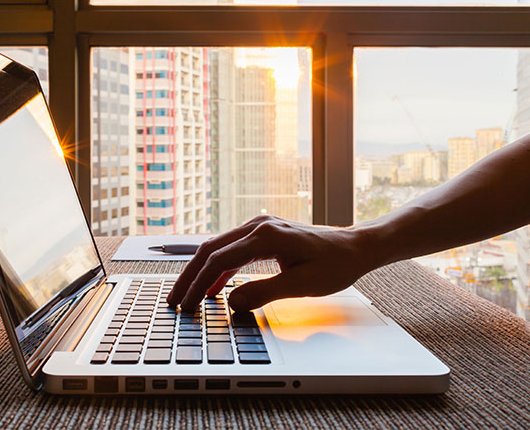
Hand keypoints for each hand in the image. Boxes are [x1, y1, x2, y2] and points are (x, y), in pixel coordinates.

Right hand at [166, 215, 378, 311]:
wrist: (355, 247)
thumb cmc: (336, 264)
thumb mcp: (302, 284)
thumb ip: (264, 292)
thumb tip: (231, 303)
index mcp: (266, 236)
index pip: (219, 260)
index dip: (198, 284)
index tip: (186, 304)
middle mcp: (258, 226)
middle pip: (210, 249)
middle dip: (189, 276)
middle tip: (174, 301)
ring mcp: (259, 227)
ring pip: (217, 247)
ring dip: (199, 271)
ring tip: (186, 295)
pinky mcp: (263, 234)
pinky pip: (231, 249)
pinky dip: (217, 268)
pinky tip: (212, 287)